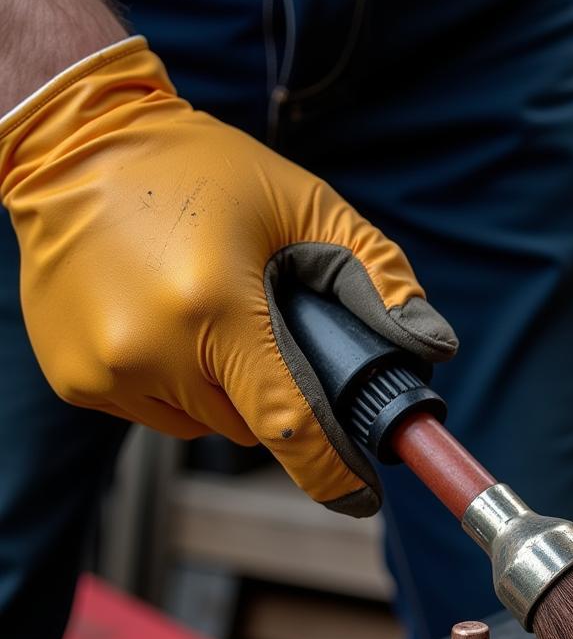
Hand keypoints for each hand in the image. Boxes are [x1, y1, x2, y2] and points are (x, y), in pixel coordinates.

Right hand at [0, 38, 455, 515]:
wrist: (73, 145)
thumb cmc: (200, 168)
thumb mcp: (305, 201)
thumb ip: (379, 273)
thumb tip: (433, 346)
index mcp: (212, 304)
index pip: (287, 423)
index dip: (331, 470)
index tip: (361, 494)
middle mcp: (149, 348)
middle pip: (251, 426)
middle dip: (275, 394)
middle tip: (264, 331)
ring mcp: (104, 370)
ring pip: (204, 424)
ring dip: (222, 390)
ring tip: (205, 315)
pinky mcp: (74, 378)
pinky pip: (156, 412)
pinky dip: (175, 385)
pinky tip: (162, 323)